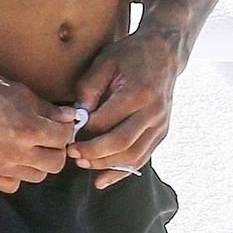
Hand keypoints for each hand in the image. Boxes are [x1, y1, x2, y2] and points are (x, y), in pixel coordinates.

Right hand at [0, 72, 75, 192]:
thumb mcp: (21, 93)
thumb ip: (48, 109)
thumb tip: (70, 116)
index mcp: (30, 130)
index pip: (64, 139)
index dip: (65, 130)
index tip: (60, 126)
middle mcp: (18, 153)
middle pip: (55, 163)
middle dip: (56, 150)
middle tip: (48, 139)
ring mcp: (1, 167)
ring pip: (36, 176)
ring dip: (38, 163)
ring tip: (29, 149)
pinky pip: (12, 185)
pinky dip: (16, 175)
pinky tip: (11, 161)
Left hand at [67, 29, 184, 188]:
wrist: (165, 53)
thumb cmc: (132, 55)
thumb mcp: (106, 60)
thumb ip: (90, 86)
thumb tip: (79, 113)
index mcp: (138, 93)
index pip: (106, 121)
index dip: (84, 130)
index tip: (67, 133)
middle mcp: (153, 112)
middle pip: (121, 143)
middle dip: (93, 153)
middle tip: (72, 154)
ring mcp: (160, 124)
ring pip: (133, 155)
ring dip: (106, 165)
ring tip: (83, 164)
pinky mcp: (162, 132)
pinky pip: (143, 157)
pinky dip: (122, 171)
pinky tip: (103, 179)